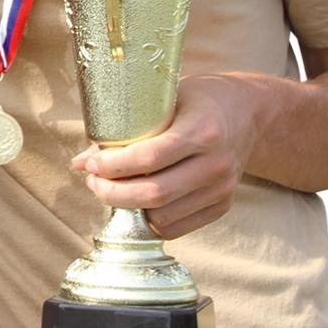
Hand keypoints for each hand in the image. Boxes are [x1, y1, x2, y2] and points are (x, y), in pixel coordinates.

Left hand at [71, 74, 259, 238]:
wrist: (249, 113)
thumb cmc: (197, 100)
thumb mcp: (163, 100)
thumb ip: (124, 129)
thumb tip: (78, 161)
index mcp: (201, 130)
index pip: (148, 158)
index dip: (111, 166)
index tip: (90, 163)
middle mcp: (215, 164)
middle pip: (154, 194)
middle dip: (112, 193)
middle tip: (93, 181)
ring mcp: (222, 189)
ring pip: (163, 216)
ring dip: (129, 208)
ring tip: (112, 189)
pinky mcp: (223, 206)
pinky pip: (178, 227)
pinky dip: (150, 220)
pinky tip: (137, 202)